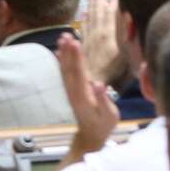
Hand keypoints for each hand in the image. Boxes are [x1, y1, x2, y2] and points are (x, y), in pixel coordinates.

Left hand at [57, 34, 120, 157]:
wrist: (90, 136)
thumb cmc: (103, 125)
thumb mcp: (109, 115)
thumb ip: (104, 100)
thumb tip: (100, 84)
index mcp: (83, 96)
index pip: (79, 73)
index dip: (77, 58)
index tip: (75, 43)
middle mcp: (73, 91)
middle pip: (69, 68)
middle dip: (68, 51)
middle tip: (66, 34)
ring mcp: (70, 91)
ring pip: (65, 69)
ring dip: (63, 53)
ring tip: (62, 38)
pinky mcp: (71, 91)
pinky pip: (64, 74)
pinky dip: (62, 62)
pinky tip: (59, 51)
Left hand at [80, 0, 123, 83]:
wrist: (91, 81)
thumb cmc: (111, 71)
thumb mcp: (125, 53)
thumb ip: (127, 35)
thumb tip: (129, 17)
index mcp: (107, 34)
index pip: (110, 14)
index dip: (113, 4)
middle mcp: (95, 34)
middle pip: (97, 13)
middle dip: (98, 0)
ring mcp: (87, 39)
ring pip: (88, 19)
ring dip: (90, 7)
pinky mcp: (82, 46)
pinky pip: (82, 28)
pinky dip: (84, 20)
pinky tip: (83, 16)